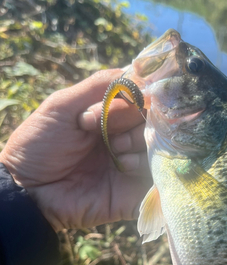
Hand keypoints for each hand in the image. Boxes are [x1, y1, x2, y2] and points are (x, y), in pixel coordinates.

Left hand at [0, 69, 151, 230]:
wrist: (29, 191)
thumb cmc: (39, 146)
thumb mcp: (63, 104)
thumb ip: (100, 85)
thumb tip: (141, 73)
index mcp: (109, 115)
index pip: (141, 96)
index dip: (136, 95)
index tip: (117, 102)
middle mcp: (124, 137)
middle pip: (153, 118)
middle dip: (131, 119)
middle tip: (104, 132)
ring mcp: (132, 163)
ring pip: (159, 143)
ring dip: (137, 142)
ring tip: (115, 153)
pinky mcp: (136, 190)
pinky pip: (158, 173)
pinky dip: (144, 164)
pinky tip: (124, 166)